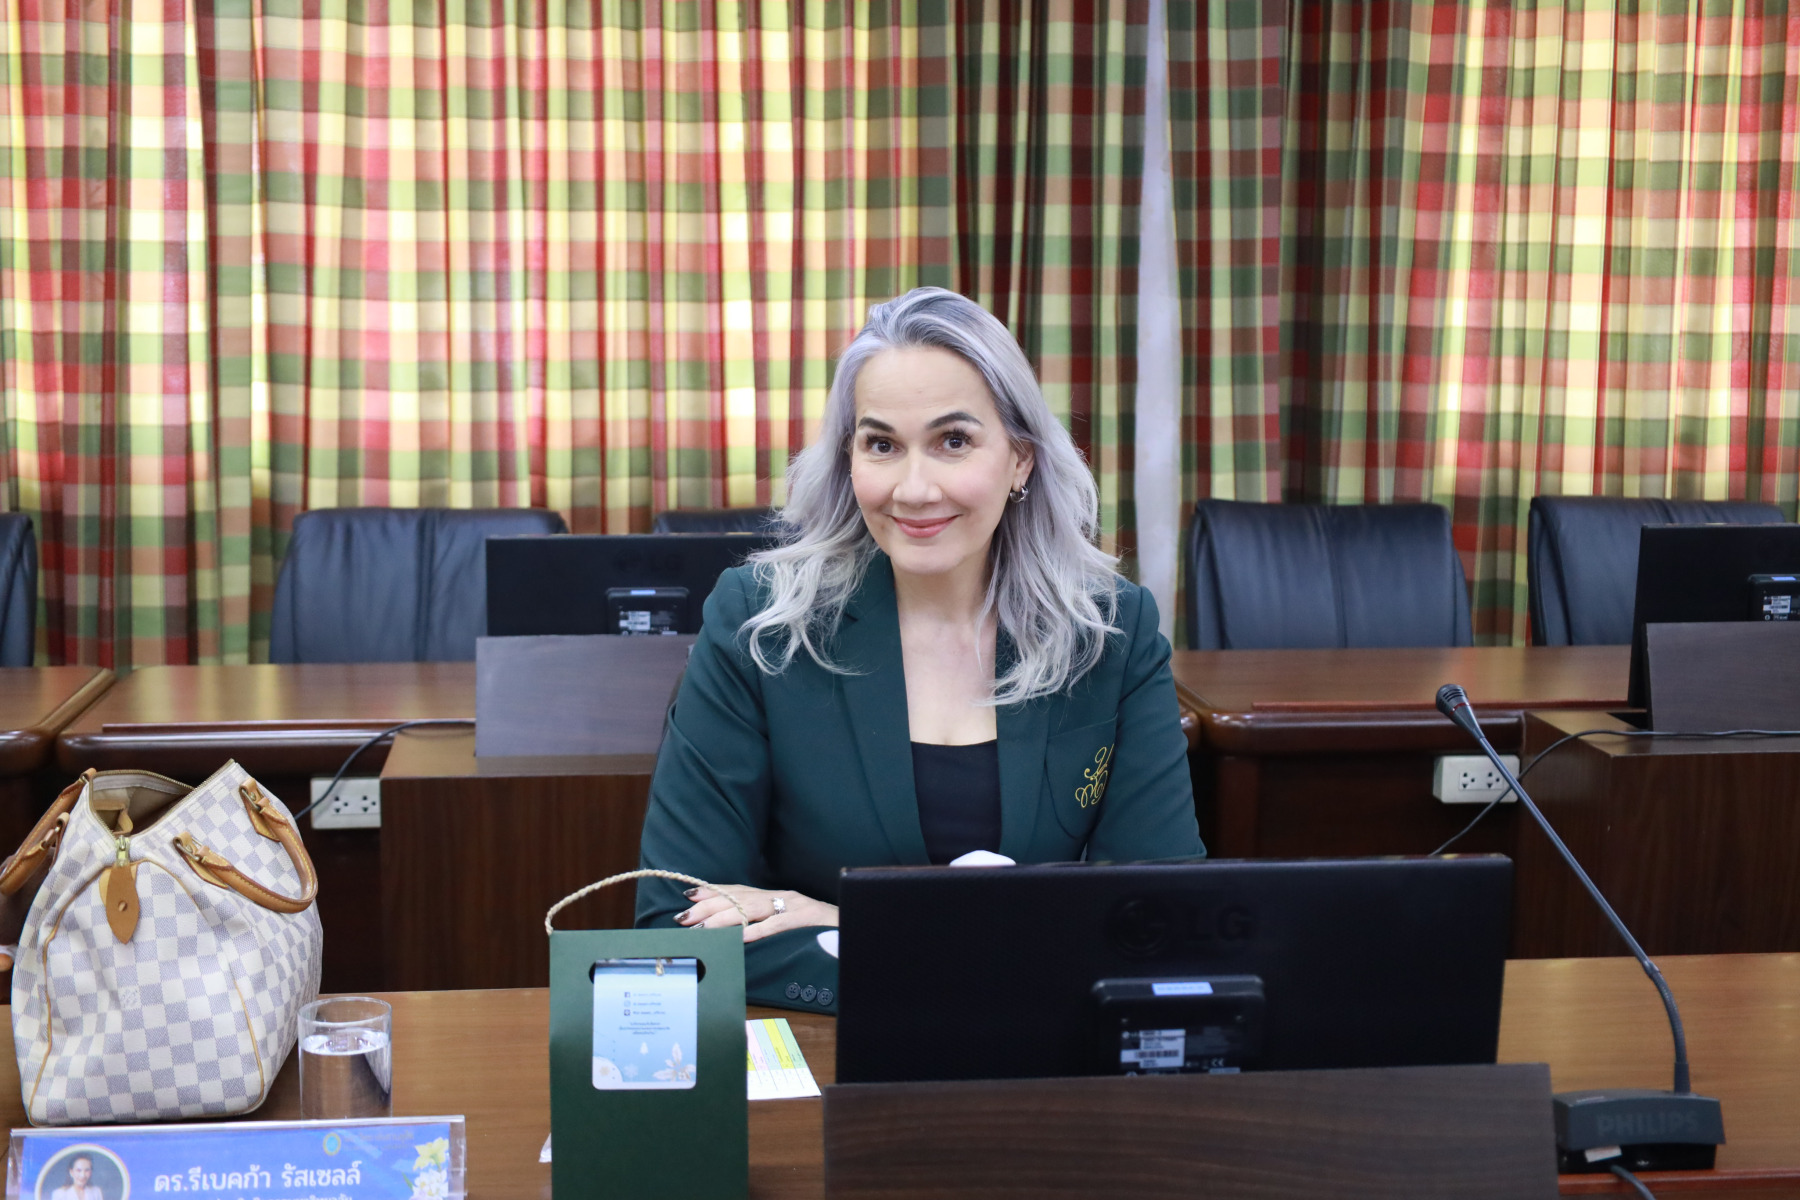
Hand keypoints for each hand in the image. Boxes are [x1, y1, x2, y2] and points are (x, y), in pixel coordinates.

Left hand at [675, 884, 838, 943]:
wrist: (858, 924)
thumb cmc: (824, 930)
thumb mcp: (793, 922)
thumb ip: (769, 922)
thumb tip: (738, 932)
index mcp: (778, 897)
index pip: (739, 891)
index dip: (713, 892)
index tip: (688, 896)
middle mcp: (783, 896)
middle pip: (739, 898)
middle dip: (709, 906)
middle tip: (684, 916)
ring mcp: (794, 907)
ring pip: (752, 909)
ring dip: (724, 918)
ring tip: (702, 928)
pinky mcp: (806, 919)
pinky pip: (778, 925)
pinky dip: (757, 930)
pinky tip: (739, 937)